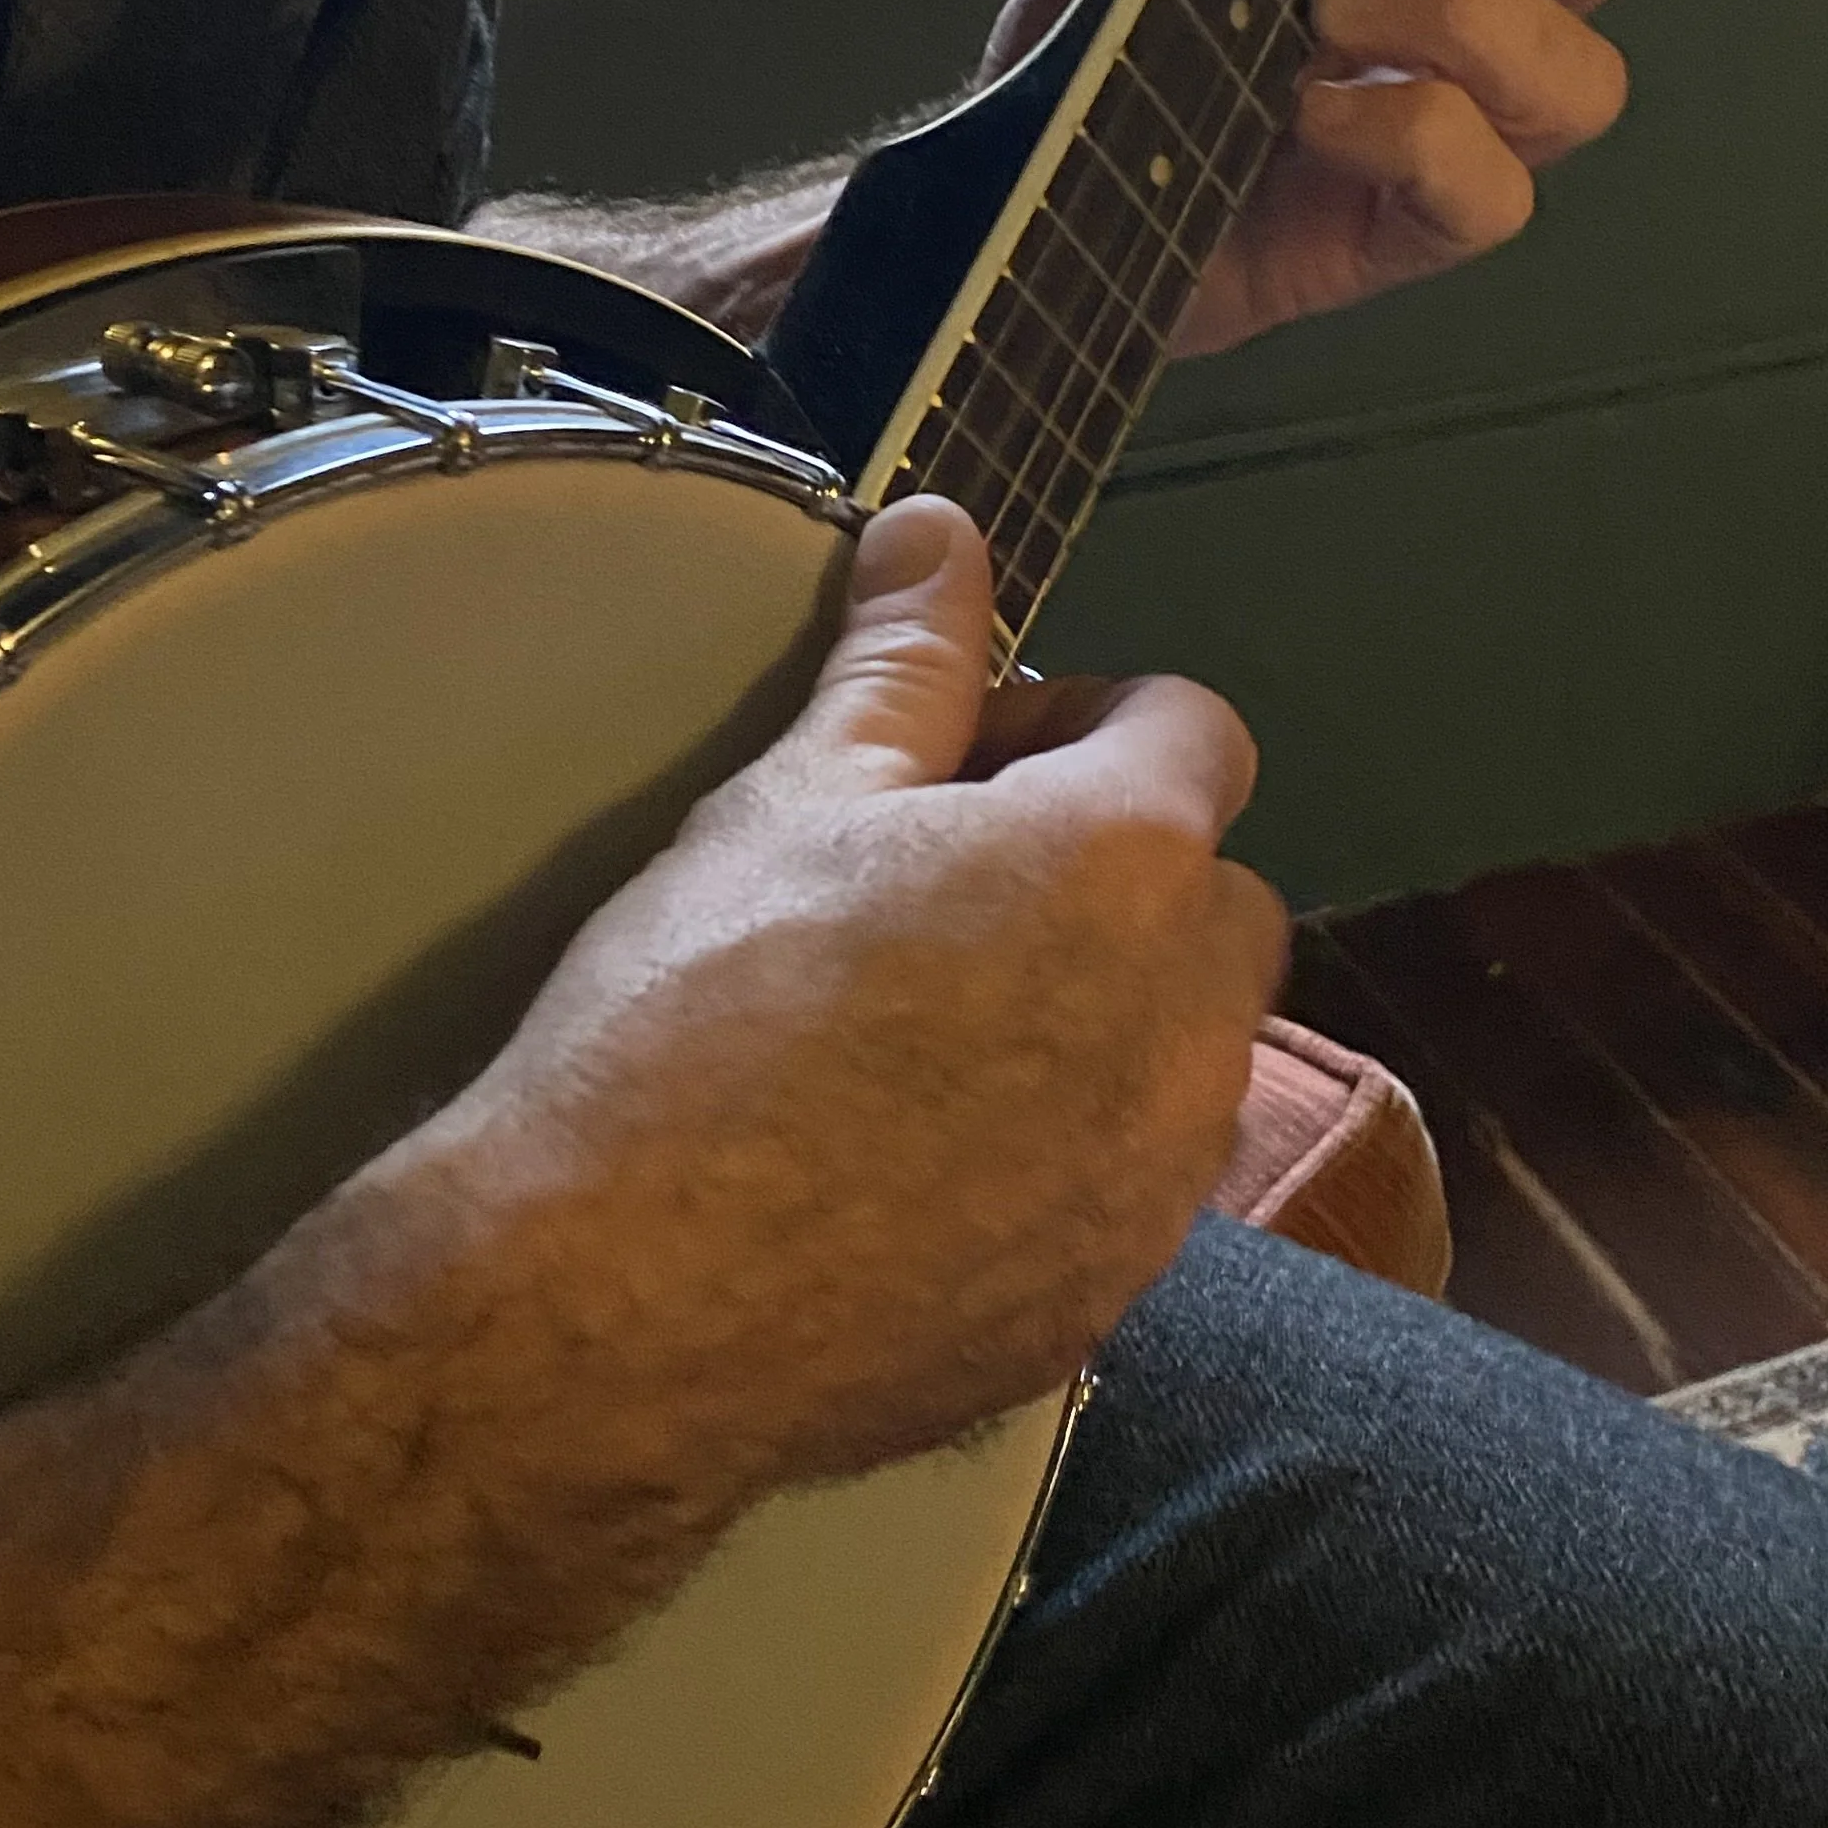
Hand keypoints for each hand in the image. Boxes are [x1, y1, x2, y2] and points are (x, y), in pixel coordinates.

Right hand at [462, 495, 1284, 1492]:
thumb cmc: (697, 1005)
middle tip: (947, 895)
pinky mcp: (1109, 1302)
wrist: (613, 1304)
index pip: (1193, 727)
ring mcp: (1161, 1179)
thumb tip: (944, 524)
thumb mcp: (794, 797)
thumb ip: (907, 657)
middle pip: (1214, 894)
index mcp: (1128, 857)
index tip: (968, 765)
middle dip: (1118, 871)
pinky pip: (1132, 1185)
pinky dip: (1071, 1152)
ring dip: (1107, 1012)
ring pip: (1186, 1047)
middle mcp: (1191, 1018)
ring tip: (932, 1036)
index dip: (1084, 722)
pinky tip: (925, 1169)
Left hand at [979, 0, 1645, 355]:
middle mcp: (1482, 18)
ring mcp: (1464, 133)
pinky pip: (1497, 195)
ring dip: (1459, 15)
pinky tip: (1309, 113)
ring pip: (1582, 74)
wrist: (1031, 187)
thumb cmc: (1120, 31)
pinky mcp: (1416, 232)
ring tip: (1323, 7)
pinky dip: (1415, 135)